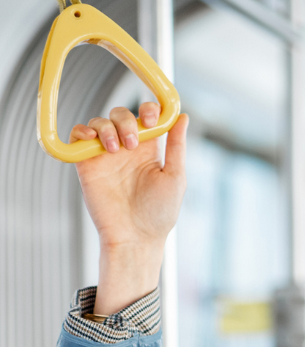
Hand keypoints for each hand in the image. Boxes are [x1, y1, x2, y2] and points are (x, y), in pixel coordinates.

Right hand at [70, 103, 189, 312]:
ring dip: (107, 127)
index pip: (146, 117)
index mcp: (150, 149)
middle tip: (132, 141)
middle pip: (121, 114)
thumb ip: (177, 146)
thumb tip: (183, 117)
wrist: (135, 237)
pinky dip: (82, 131)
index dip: (149, 109)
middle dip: (126, 119)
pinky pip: (78, 137)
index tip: (152, 118)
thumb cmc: (159, 212)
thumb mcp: (175, 175)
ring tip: (115, 149)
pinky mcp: (87, 164)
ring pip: (100, 122)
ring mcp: (106, 155)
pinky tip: (93, 141)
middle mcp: (127, 149)